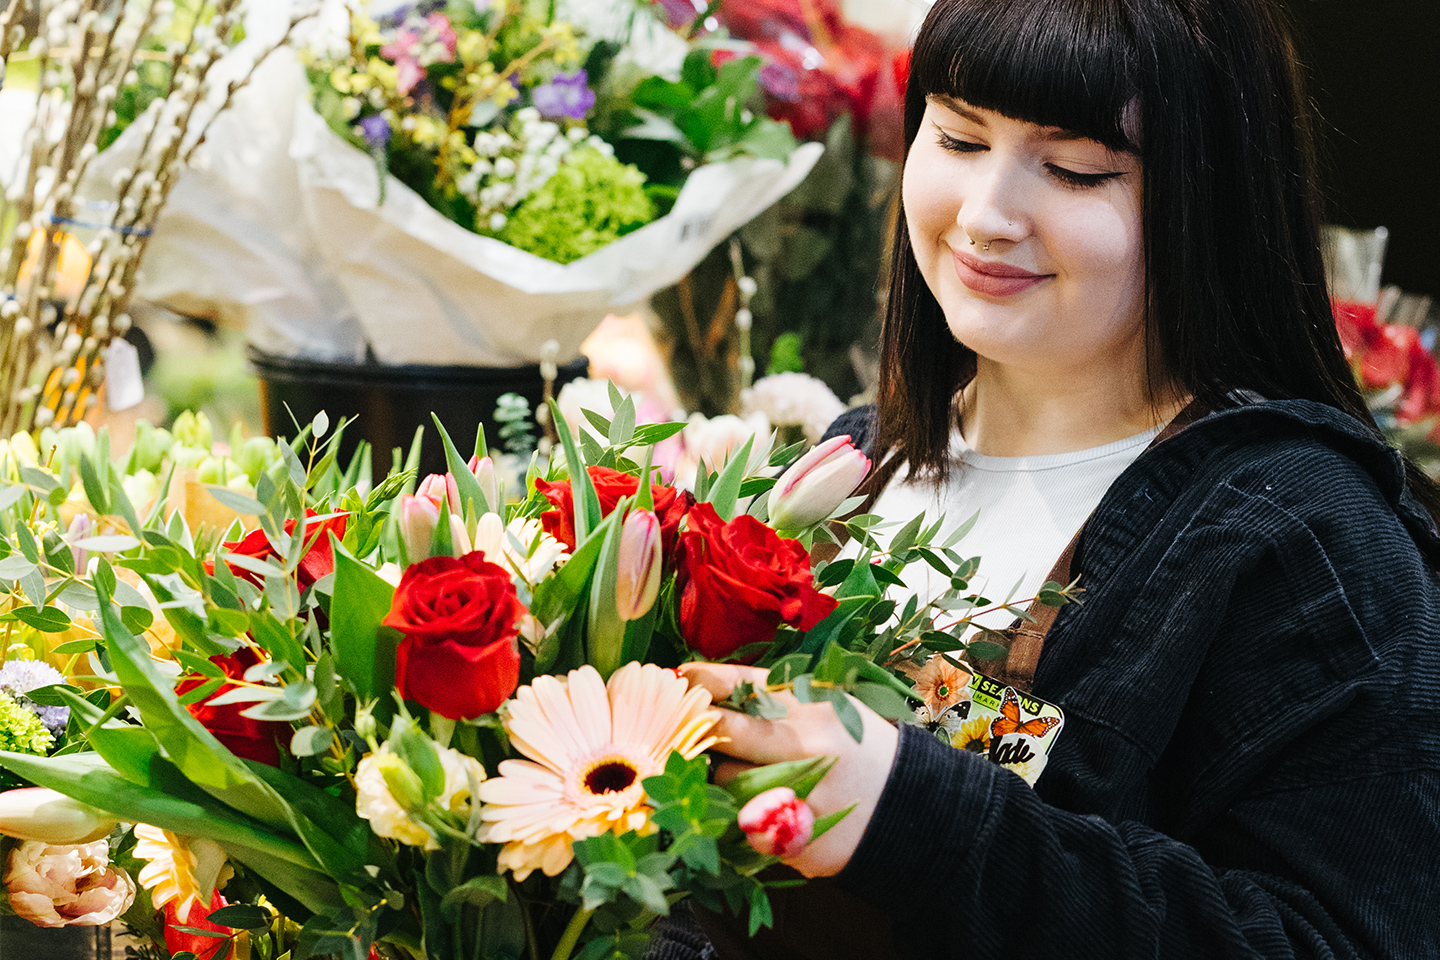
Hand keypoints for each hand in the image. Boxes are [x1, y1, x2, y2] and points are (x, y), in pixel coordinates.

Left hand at [679, 662, 898, 876]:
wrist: (909, 808)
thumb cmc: (854, 747)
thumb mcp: (824, 706)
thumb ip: (770, 697)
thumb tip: (700, 683)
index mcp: (813, 708)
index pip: (741, 685)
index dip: (702, 681)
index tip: (680, 680)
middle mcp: (808, 749)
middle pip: (725, 733)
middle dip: (699, 728)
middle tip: (686, 727)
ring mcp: (804, 797)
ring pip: (727, 783)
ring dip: (723, 778)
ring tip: (745, 774)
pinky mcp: (799, 842)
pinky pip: (745, 827)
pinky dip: (744, 818)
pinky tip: (763, 809)